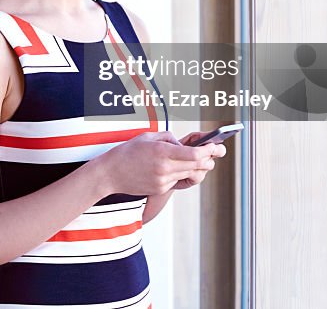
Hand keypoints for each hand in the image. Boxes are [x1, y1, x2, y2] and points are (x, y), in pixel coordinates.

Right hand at [98, 131, 223, 195]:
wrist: (111, 173)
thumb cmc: (128, 152)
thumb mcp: (148, 137)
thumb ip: (168, 138)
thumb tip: (183, 144)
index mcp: (162, 152)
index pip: (194, 154)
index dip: (208, 150)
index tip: (215, 146)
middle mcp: (165, 168)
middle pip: (198, 166)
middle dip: (209, 159)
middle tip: (214, 152)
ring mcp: (163, 180)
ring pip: (190, 174)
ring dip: (197, 167)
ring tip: (197, 159)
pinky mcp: (161, 189)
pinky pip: (178, 180)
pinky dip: (181, 173)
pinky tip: (175, 167)